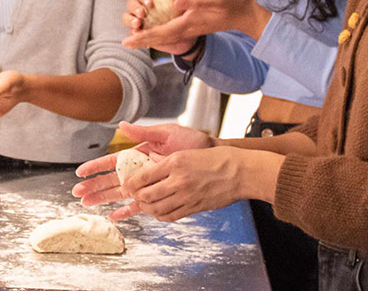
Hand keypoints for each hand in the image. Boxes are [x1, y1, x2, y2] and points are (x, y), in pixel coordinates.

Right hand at [72, 123, 212, 208]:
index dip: (97, 167)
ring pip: (121, 192)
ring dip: (105, 198)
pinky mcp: (158, 192)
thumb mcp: (167, 133)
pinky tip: (115, 216)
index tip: (81, 173)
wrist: (212, 156)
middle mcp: (141, 168)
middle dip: (95, 185)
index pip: (113, 161)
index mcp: (140, 153)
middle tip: (77, 193)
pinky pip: (140, 204)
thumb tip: (121, 126)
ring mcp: (149, 182)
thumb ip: (144, 133)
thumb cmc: (192, 141)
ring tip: (87, 204)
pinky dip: (127, 210)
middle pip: (112, 179)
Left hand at [115, 146, 280, 222]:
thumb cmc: (218, 157)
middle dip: (135, 197)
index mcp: (176, 162)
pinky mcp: (193, 208)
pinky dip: (159, 215)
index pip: (143, 176)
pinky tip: (158, 210)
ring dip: (145, 207)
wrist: (241, 171)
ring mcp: (186, 196)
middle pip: (145, 195)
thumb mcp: (190, 151)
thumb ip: (167, 158)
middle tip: (132, 194)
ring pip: (155, 208)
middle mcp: (179, 180)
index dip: (130, 183)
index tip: (127, 184)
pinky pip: (169, 216)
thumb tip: (150, 162)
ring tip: (143, 203)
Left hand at [122, 0, 271, 50]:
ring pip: (166, 33)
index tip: (127, 42)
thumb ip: (194, 2)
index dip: (143, 36)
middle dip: (142, 39)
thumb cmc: (232, 5)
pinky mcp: (195, 21)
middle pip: (160, 36)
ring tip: (136, 36)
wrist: (245, 14)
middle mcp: (188, 26)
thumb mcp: (214, 0)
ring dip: (151, 35)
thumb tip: (173, 2)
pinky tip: (157, 25)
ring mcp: (191, 25)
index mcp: (189, 23)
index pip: (161, 32)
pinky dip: (162, 29)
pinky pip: (174, 27)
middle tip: (124, 43)